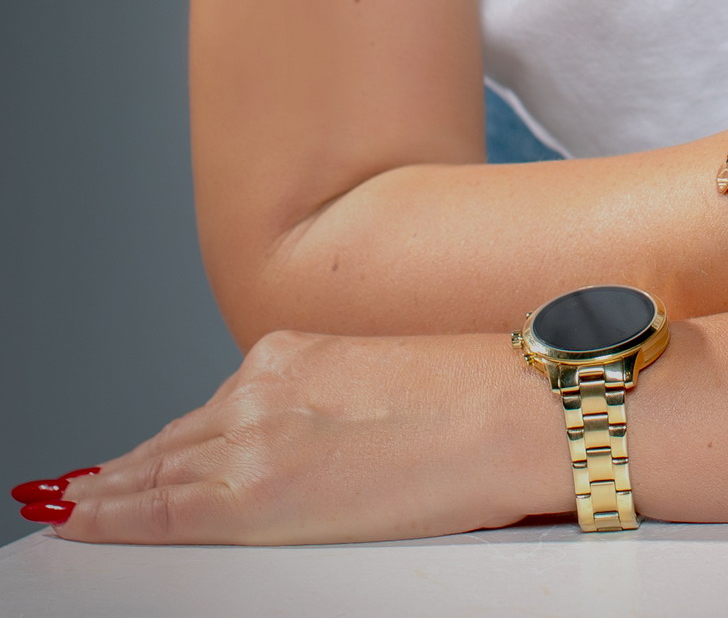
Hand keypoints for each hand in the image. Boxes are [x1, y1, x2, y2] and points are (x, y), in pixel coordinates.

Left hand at [42, 330, 569, 544]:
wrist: (509, 415)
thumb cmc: (468, 406)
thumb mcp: (370, 387)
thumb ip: (311, 410)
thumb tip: (283, 451)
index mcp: (289, 354)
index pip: (204, 414)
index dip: (155, 446)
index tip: (119, 463)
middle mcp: (258, 389)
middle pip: (170, 444)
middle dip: (122, 475)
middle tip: (71, 494)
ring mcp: (249, 439)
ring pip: (157, 475)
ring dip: (112, 496)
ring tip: (72, 510)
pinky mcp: (254, 494)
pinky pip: (164, 512)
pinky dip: (117, 518)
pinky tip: (86, 521)